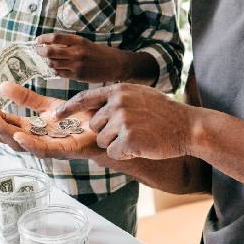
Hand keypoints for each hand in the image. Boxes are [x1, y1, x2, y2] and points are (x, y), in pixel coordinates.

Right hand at [0, 82, 99, 158]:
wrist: (106, 126)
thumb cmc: (79, 119)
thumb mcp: (49, 105)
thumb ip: (27, 98)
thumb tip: (2, 85)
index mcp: (31, 129)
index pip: (4, 121)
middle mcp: (36, 140)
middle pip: (6, 133)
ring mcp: (48, 147)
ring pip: (19, 143)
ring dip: (4, 131)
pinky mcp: (64, 150)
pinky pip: (43, 149)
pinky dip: (29, 144)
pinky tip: (18, 134)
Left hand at [35, 33, 128, 82]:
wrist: (115, 64)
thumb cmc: (99, 53)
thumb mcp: (85, 43)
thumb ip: (69, 44)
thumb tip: (50, 45)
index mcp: (79, 41)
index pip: (55, 38)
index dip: (43, 38)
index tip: (38, 40)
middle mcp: (77, 52)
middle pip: (50, 51)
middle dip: (40, 51)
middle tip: (38, 50)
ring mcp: (77, 65)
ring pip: (53, 64)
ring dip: (48, 61)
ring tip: (49, 60)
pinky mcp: (78, 76)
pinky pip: (60, 73)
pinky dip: (55, 70)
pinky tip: (57, 68)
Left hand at [56, 83, 193, 160]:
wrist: (188, 126)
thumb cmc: (166, 113)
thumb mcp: (140, 95)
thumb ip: (118, 98)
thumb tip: (97, 105)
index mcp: (118, 90)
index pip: (85, 98)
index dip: (69, 107)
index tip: (55, 114)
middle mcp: (117, 103)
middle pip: (94, 126)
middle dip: (108, 133)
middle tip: (132, 131)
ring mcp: (122, 120)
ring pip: (103, 141)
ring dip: (118, 144)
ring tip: (139, 137)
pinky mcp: (128, 139)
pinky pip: (114, 153)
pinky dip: (126, 154)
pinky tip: (142, 146)